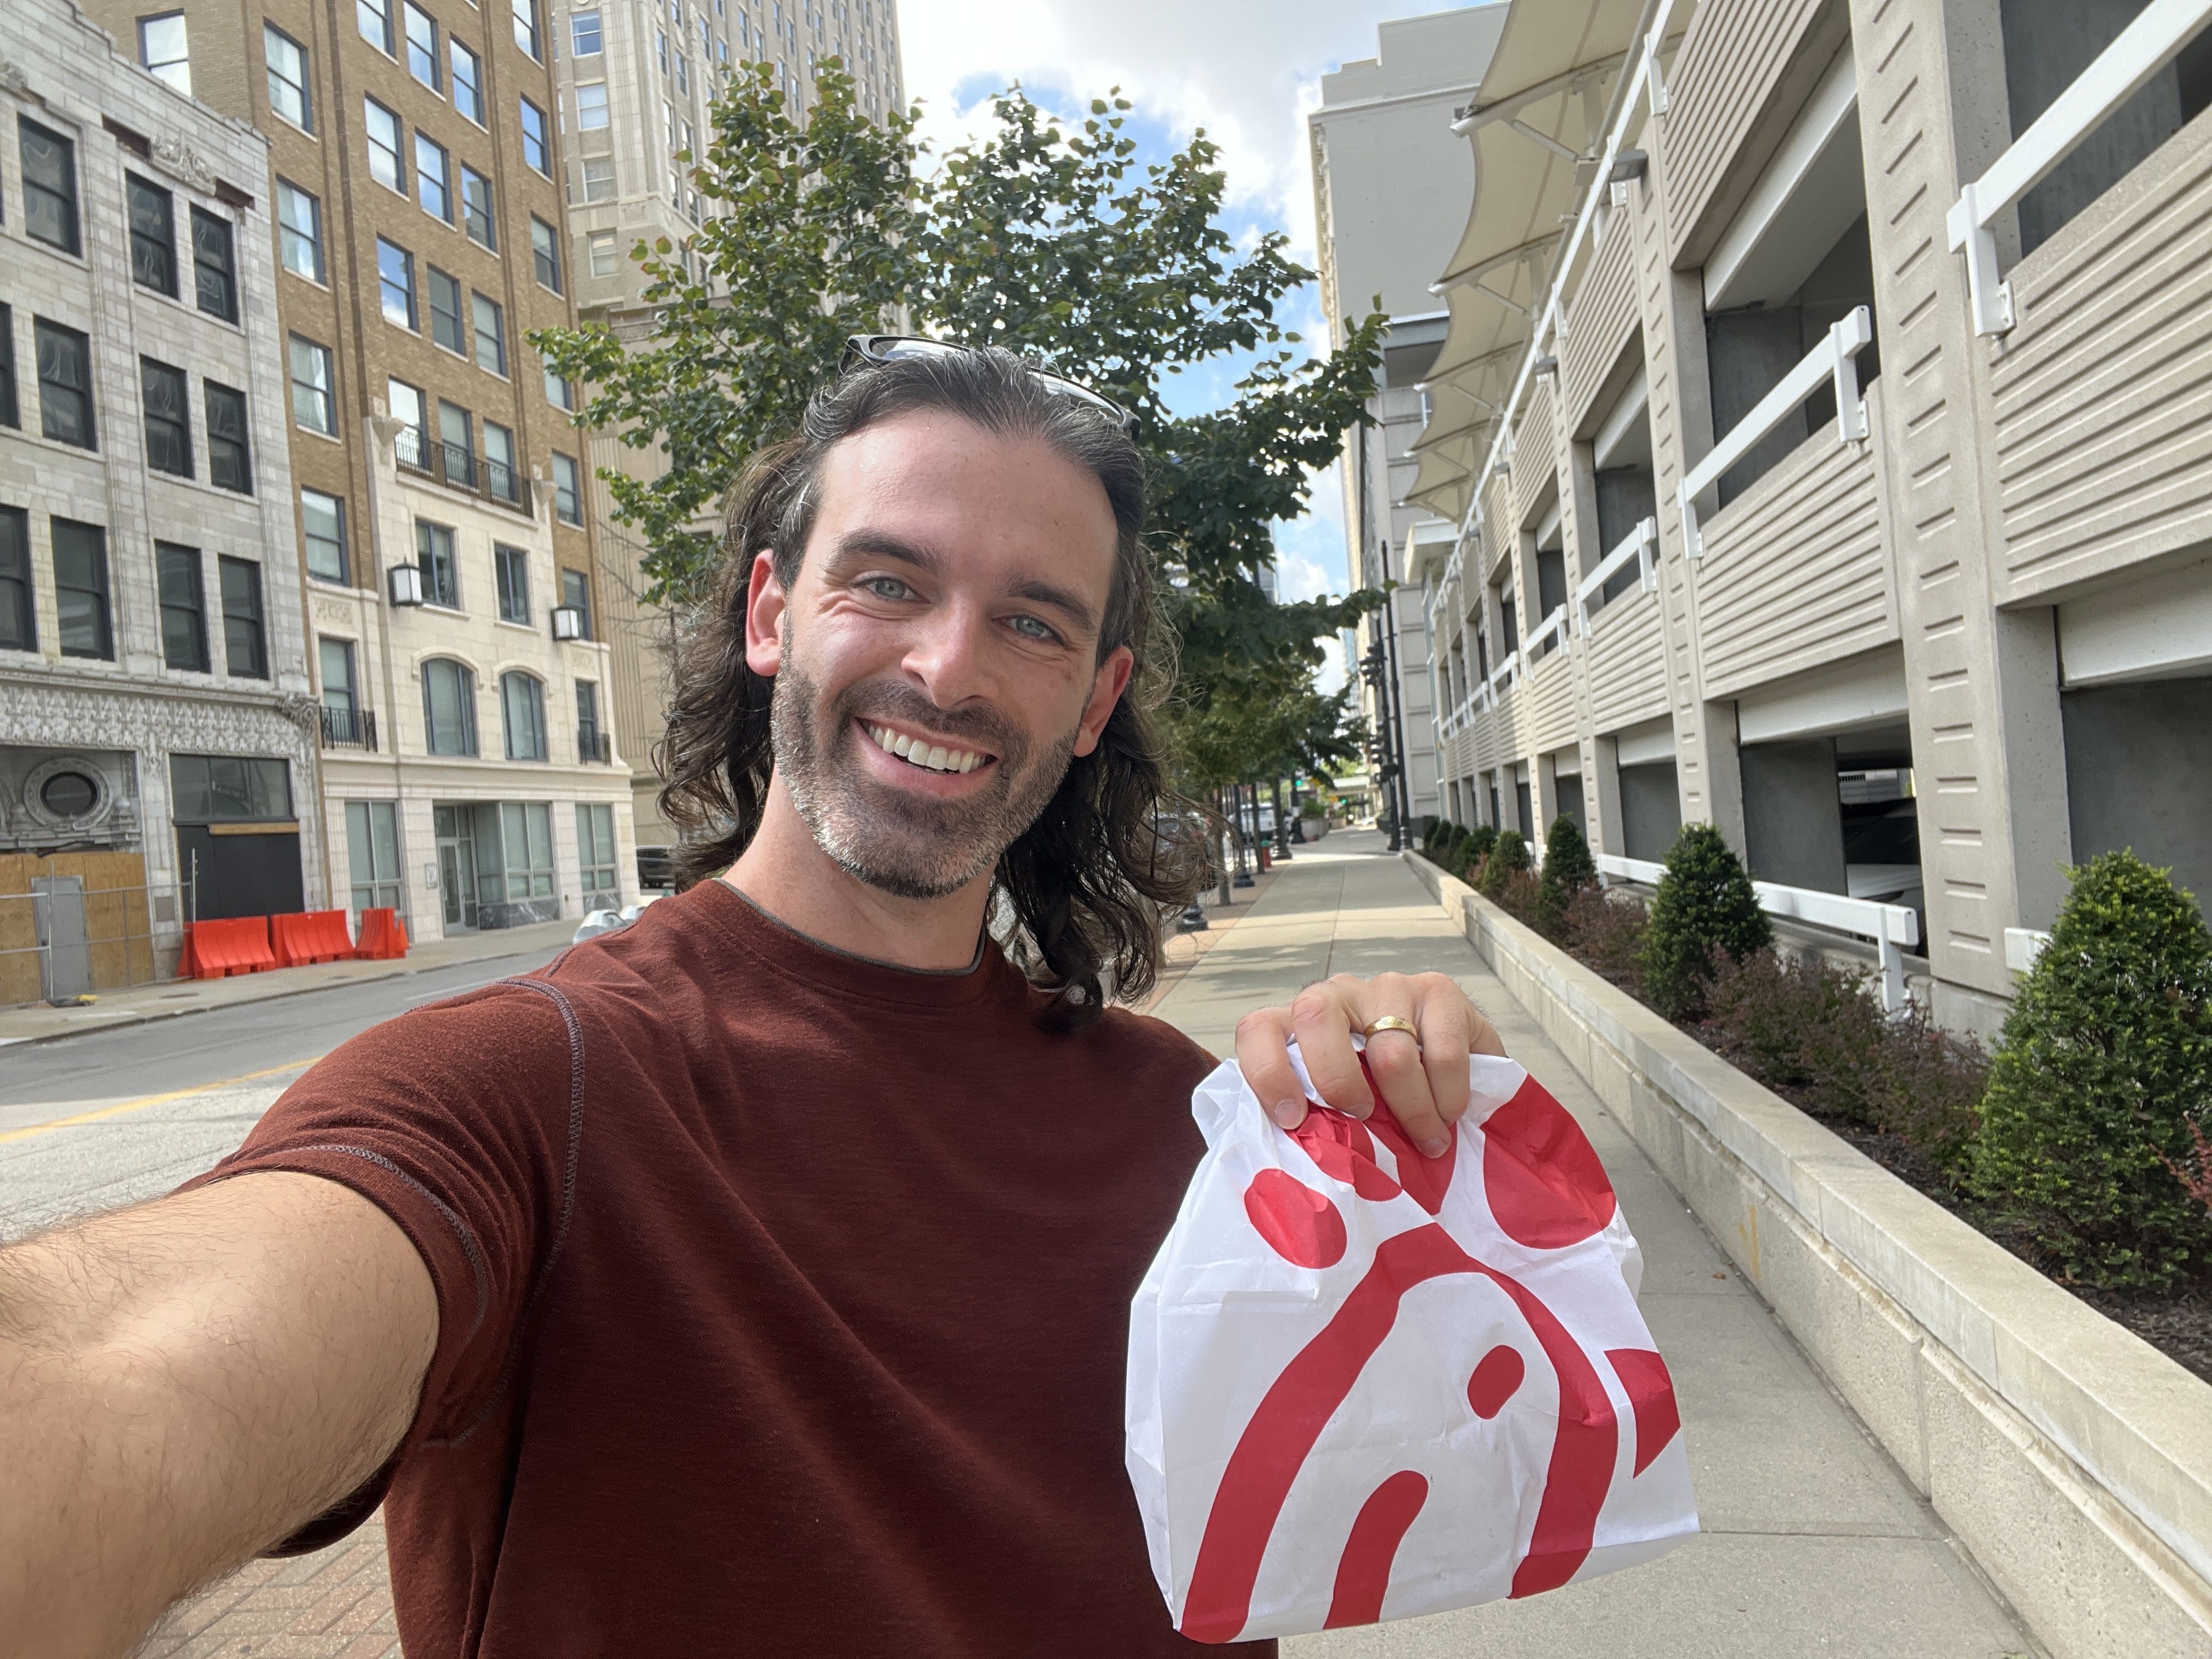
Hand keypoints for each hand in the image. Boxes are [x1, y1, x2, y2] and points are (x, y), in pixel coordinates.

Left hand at [1234, 972, 1506, 1158]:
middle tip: (1364, 1119)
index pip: (1259, 1029)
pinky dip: (1448, 1095)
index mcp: (1298, 1025)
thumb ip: (1312, 1124)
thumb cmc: (1386, 1105)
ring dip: (1412, 1110)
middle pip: (1316, 1017)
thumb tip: (1295, 1173)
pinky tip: (1451, 1114)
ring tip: (1428, 1143)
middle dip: (1338, 1080)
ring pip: (1389, 1048)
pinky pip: (1442, 1051)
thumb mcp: (1340, 1113)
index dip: (1267, 1071)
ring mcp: (1388, 988)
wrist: (1463, 1077)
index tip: (1292, 1120)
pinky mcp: (1439, 991)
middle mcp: (1337, 995)